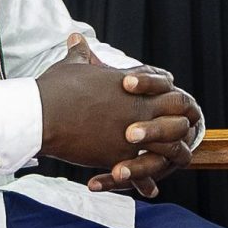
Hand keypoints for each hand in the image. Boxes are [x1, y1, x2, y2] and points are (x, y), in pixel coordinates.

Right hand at [33, 34, 199, 199]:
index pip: (167, 85)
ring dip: (173, 153)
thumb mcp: (72, 66)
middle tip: (185, 129)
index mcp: (131, 85)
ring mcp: (132, 133)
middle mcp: (138, 108)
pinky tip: (151, 189)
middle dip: (183, 121)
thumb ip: (81, 53)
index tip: (171, 101)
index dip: (171, 93)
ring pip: (171, 145)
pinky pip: (142, 172)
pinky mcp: (119, 156)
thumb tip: (76, 38)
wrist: (41, 114)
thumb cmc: (55, 89)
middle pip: (180, 113)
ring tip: (174, 161)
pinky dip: (147, 183)